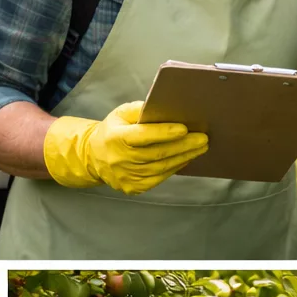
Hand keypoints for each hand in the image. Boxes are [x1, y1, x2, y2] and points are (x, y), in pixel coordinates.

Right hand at [43, 101, 208, 194]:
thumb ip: (141, 110)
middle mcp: (119, 159)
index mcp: (115, 138)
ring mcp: (126, 176)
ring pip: (160, 168)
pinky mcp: (132, 187)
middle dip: (183, 146)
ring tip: (199, 148)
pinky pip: (158, 178)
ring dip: (183, 157)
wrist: (94, 156)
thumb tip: (167, 109)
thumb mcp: (121, 114)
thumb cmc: (113, 130)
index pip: (143, 136)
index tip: (184, 128)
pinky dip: (174, 168)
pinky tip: (185, 159)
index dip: (164, 133)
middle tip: (203, 139)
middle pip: (156, 154)